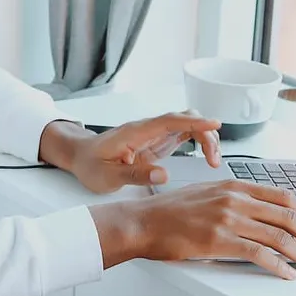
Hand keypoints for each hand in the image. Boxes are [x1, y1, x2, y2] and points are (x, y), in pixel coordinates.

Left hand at [40, 112, 221, 193]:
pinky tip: (206, 155)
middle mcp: (147, 129)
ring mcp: (154, 134)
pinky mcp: (157, 142)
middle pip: (184, 119)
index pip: (169, 121)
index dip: (194, 122)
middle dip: (205, 133)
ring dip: (204, 137)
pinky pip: (183, 135)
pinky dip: (198, 141)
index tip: (214, 124)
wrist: (80, 156)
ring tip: (213, 160)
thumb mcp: (107, 176)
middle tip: (214, 160)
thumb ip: (134, 175)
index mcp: (135, 132)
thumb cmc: (90, 164)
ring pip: (186, 125)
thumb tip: (163, 175)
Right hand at [91, 179, 295, 278]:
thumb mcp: (206, 193)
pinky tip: (288, 273)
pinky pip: (259, 254)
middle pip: (288, 216)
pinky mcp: (219, 240)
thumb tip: (257, 210)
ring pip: (279, 237)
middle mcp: (234, 199)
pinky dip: (279, 265)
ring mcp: (228, 219)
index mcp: (233, 186)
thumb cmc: (169, 211)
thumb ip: (233, 198)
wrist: (143, 222)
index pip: (282, 196)